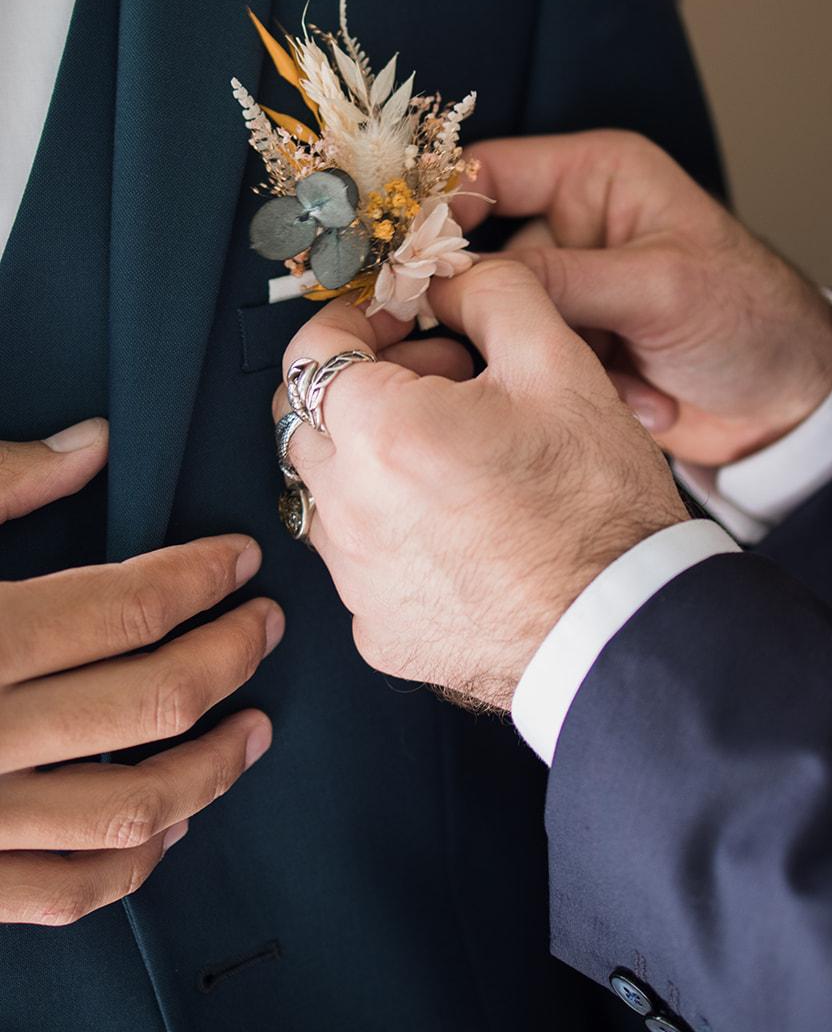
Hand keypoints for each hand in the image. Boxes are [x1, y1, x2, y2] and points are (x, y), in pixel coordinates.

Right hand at [0, 419, 283, 925]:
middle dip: (229, 658)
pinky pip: (57, 893)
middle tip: (267, 626)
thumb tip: (91, 445)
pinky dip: (127, 868)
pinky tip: (169, 828)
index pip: (121, 610)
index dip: (198, 581)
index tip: (240, 559)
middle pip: (147, 703)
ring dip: (209, 769)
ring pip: (126, 811)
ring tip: (255, 728)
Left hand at [274, 264, 688, 709]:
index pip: (311, 348)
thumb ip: (494, 295)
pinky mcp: (378, 631)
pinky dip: (391, 532)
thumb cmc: (599, 504)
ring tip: (458, 459)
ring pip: (328, 492)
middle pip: (307, 419)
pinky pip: (359, 561)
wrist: (623, 630)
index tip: (397, 323)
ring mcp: (357, 580)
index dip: (355, 321)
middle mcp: (349, 510)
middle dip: (359, 387)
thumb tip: (451, 281)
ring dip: (371, 460)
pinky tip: (461, 529)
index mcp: (383, 433)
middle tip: (439, 385)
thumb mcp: (560, 366)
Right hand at [455, 131, 831, 465]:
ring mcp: (574, 289)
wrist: (795, 407)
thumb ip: (561, 280)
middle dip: (512, 312)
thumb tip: (463, 280)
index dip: (440, 211)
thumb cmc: (754, 319)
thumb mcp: (660, 289)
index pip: (487, 172)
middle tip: (521, 345)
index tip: (406, 262)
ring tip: (626, 376)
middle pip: (486, 257)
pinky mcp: (578, 345)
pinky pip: (536, 363)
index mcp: (596, 177)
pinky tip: (646, 400)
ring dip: (563, 360)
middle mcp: (575, 225)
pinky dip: (583, 387)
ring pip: (508, 321)